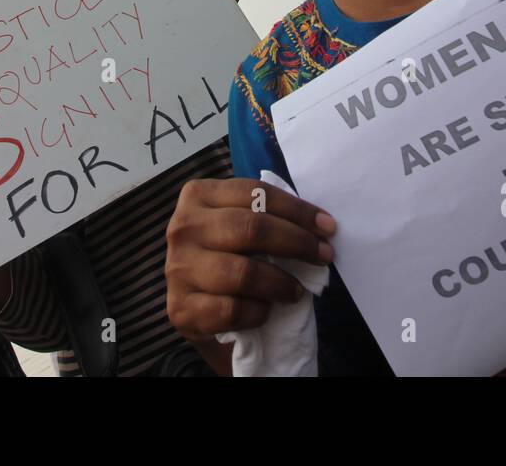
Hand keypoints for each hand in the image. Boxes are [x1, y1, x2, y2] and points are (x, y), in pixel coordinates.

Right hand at [165, 178, 335, 340]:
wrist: (195, 306)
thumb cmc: (227, 256)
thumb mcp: (238, 224)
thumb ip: (266, 216)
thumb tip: (320, 228)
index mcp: (198, 195)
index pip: (255, 193)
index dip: (297, 210)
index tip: (327, 227)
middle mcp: (183, 228)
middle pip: (251, 228)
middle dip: (297, 242)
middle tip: (323, 256)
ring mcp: (178, 269)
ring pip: (243, 273)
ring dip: (281, 283)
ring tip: (298, 290)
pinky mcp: (180, 308)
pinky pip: (231, 310)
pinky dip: (258, 312)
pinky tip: (266, 310)